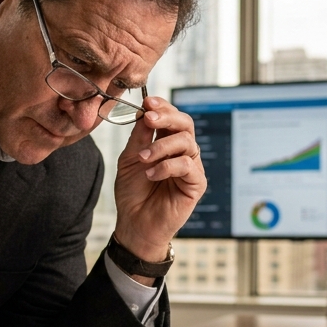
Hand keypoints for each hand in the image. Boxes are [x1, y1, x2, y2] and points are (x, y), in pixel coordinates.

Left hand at [113, 96, 206, 264]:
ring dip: (161, 146)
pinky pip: (187, 165)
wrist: (135, 223)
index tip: (147, 102)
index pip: (171, 117)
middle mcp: (182, 152)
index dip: (162, 107)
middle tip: (149, 119)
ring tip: (143, 158)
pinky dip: (166, 166)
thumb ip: (139, 137)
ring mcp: (191, 167)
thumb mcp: (130, 159)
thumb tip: (144, 112)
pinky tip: (151, 174)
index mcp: (166, 143)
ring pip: (186, 142)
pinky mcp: (196, 183)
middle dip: (166, 117)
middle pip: (185, 123)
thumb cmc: (133, 193)